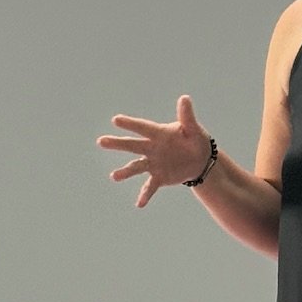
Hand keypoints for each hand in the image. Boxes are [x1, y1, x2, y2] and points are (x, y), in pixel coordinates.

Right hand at [96, 93, 212, 208]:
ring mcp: (153, 163)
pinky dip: (144, 195)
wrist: (200, 160)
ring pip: (136, 167)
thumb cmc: (195, 140)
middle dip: (117, 144)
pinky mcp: (159, 177)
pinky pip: (150, 187)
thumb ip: (187, 116)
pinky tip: (139, 204)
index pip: (143, 127)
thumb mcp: (193, 129)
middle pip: (133, 145)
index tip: (116, 120)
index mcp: (159, 133)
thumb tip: (184, 98)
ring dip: (125, 172)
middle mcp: (152, 148)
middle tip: (101, 141)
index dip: (130, 124)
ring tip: (114, 177)